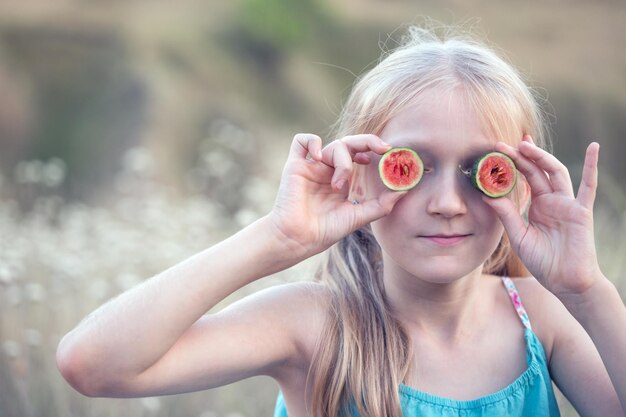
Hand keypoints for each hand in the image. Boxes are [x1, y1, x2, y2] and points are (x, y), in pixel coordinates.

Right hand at [268, 133, 405, 257]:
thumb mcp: (358, 217)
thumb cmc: (324, 231)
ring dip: (343, 162)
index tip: (388, 153)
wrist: (298, 239)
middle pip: (349, 144)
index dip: (374, 149)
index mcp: (343, 179)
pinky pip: (301, 141)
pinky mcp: (295, 166)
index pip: (360, 154)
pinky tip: (319, 157)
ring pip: (333, 145)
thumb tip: (404, 191)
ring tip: (339, 185)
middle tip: (381, 149)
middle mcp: (328, 170)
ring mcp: (312, 166)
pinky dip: (313, 142)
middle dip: (367, 142)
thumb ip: (381, 205)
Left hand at [484, 135, 603, 299]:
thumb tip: (487, 195)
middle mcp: (552, 200)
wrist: (565, 282)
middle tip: (502, 144)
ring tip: (525, 144)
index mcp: (537, 205)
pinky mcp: (581, 211)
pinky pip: (588, 187)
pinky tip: (593, 147)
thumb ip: (506, 215)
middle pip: (536, 171)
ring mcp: (568, 204)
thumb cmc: (544, 262)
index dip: (512, 164)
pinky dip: (591, 166)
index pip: (524, 178)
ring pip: (555, 173)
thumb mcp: (519, 237)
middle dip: (521, 156)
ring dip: (542, 157)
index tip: (496, 151)